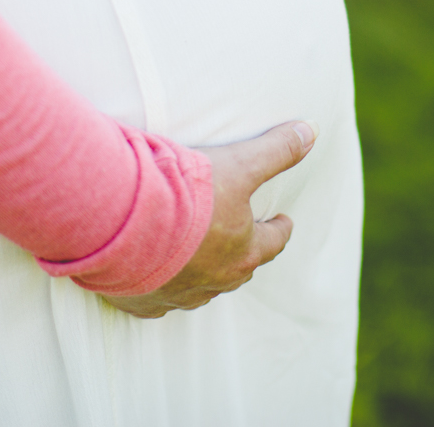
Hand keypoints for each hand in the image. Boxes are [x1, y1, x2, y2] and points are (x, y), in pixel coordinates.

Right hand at [103, 120, 318, 318]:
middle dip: (243, 252)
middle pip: (239, 269)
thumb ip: (276, 150)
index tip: (283, 221)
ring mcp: (177, 295)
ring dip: (202, 271)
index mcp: (242, 252)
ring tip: (199, 256)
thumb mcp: (239, 164)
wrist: (122, 219)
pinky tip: (155, 281)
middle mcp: (214, 281)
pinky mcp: (142, 300)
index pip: (273, 242)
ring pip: (200, 288)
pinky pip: (156, 302)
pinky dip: (160, 289)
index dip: (279, 230)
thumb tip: (311, 130)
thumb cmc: (187, 194)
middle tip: (243, 237)